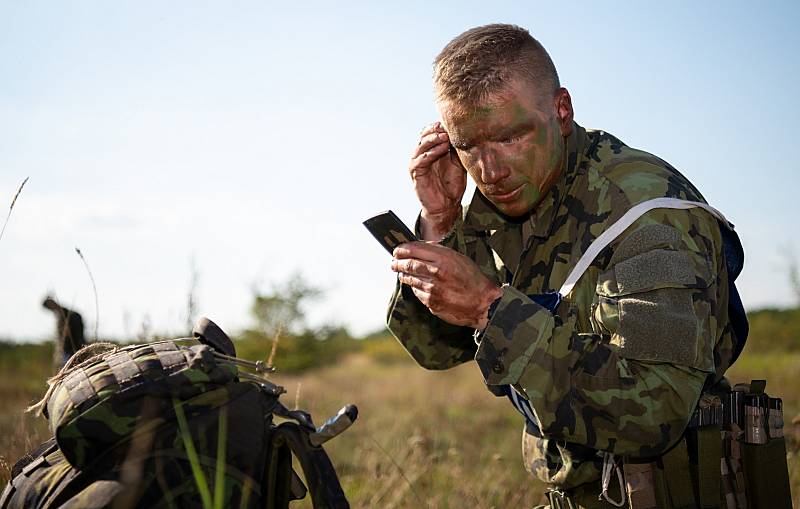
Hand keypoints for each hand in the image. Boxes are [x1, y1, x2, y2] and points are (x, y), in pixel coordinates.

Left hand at [391, 242, 501, 328]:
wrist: (482, 303)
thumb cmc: (472, 279)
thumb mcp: (458, 258)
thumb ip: (438, 253)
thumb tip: (418, 249)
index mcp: (443, 258)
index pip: (414, 249)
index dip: (402, 249)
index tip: (397, 250)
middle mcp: (436, 272)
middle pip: (408, 264)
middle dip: (397, 263)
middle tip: (394, 262)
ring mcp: (432, 289)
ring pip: (409, 279)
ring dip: (403, 275)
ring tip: (401, 272)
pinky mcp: (430, 302)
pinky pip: (417, 292)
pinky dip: (414, 287)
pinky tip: (415, 285)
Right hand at [409, 122, 466, 239]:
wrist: (447, 206)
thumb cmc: (452, 185)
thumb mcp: (459, 163)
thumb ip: (458, 150)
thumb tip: (465, 134)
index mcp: (433, 149)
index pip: (432, 131)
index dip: (441, 125)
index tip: (454, 122)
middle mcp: (423, 153)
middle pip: (425, 134)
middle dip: (436, 129)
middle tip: (447, 127)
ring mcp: (418, 162)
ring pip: (421, 145)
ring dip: (433, 139)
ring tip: (445, 136)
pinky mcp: (415, 173)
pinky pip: (420, 160)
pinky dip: (430, 153)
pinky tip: (441, 149)